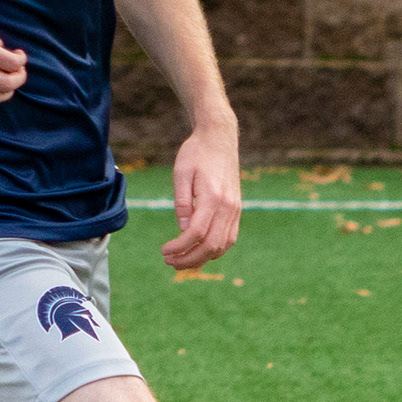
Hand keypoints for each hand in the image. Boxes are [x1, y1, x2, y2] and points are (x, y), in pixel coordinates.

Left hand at [160, 123, 241, 270]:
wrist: (220, 139)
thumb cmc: (196, 153)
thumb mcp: (181, 173)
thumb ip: (182, 202)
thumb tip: (182, 230)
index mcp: (213, 197)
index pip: (196, 233)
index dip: (179, 247)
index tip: (164, 251)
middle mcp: (228, 206)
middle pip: (211, 245)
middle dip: (189, 259)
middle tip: (169, 262)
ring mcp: (235, 209)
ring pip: (222, 245)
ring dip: (202, 258)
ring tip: (181, 261)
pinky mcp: (237, 210)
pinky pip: (229, 238)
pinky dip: (215, 250)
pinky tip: (198, 252)